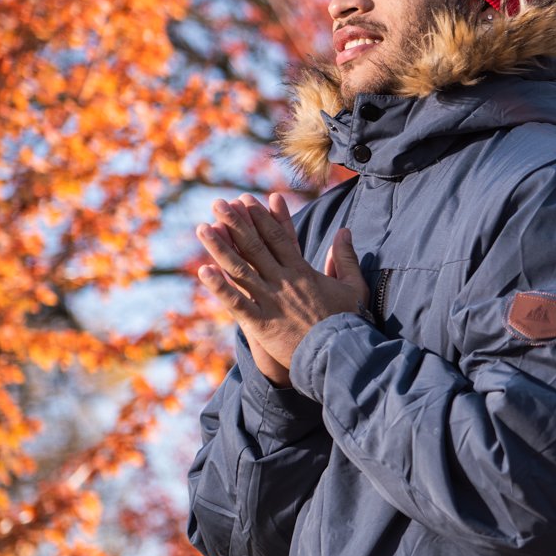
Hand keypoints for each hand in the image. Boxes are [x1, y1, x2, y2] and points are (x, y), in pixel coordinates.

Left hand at [196, 192, 368, 377]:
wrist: (340, 355)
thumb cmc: (348, 322)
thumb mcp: (353, 287)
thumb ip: (346, 258)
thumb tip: (345, 231)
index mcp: (303, 272)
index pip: (279, 238)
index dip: (261, 218)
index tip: (246, 200)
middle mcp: (284, 282)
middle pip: (256, 247)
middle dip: (235, 223)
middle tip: (218, 203)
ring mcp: (271, 302)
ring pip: (241, 270)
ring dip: (220, 248)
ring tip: (202, 228)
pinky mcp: (262, 324)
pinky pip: (237, 302)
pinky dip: (220, 287)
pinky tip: (203, 271)